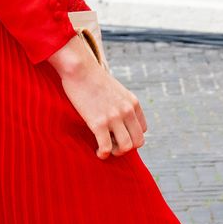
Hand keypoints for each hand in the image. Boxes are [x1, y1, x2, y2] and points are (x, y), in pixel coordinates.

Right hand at [47, 33, 148, 158]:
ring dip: (116, 153)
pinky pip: (106, 147)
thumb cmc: (92, 78)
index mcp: (133, 102)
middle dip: (126, 148)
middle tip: (113, 146)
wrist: (79, 68)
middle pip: (138, 141)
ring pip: (126, 147)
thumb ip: (120, 103)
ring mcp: (113, 117)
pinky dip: (103, 154)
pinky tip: (98, 152)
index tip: (118, 135)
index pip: (143, 129)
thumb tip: (117, 117)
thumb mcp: (115, 89)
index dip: (131, 136)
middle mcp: (127, 110)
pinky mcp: (98, 122)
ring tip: (106, 150)